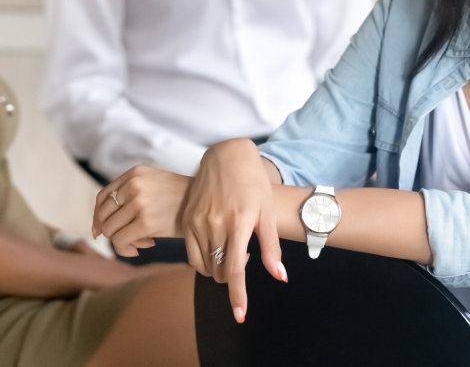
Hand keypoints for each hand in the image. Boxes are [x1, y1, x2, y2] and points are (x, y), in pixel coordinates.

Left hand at [93, 166, 191, 255]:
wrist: (208, 203)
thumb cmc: (181, 198)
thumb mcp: (154, 183)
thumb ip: (129, 195)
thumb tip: (97, 228)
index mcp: (135, 173)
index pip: (102, 197)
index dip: (99, 216)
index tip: (101, 230)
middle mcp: (134, 185)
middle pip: (103, 215)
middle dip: (112, 230)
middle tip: (131, 236)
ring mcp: (139, 203)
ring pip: (110, 230)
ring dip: (123, 240)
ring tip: (142, 240)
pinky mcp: (145, 222)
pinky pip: (120, 242)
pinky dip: (126, 250)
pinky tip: (144, 247)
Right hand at [182, 139, 285, 322]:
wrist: (227, 156)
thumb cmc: (254, 183)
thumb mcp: (267, 213)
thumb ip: (271, 247)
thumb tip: (280, 277)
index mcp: (239, 222)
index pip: (234, 270)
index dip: (237, 294)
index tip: (240, 314)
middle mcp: (214, 223)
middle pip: (218, 271)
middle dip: (231, 277)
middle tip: (244, 257)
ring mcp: (196, 222)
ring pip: (203, 265)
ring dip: (217, 270)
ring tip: (232, 251)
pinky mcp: (186, 220)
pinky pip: (191, 253)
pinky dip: (204, 260)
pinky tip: (217, 246)